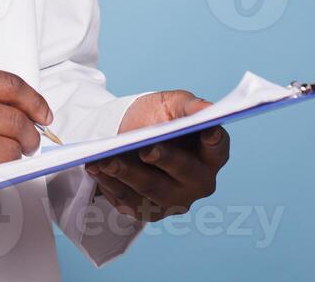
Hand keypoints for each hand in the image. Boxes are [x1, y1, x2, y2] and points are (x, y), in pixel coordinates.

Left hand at [85, 89, 229, 221]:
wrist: (128, 134)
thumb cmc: (157, 118)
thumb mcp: (171, 104)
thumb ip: (190, 105)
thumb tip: (207, 110)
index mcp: (211, 155)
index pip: (217, 149)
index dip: (214, 141)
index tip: (208, 131)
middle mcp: (199, 183)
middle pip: (184, 173)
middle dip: (165, 159)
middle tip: (146, 149)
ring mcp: (175, 200)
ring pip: (151, 189)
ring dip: (127, 174)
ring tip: (105, 160)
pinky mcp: (148, 211)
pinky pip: (129, 201)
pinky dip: (111, 184)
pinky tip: (96, 169)